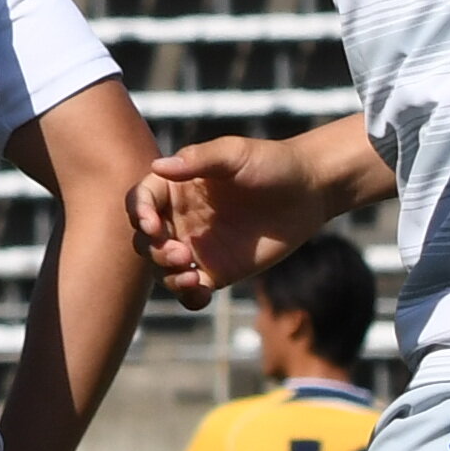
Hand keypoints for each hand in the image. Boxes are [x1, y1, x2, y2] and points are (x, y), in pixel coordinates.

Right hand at [134, 127, 370, 306]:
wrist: (309, 190)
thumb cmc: (271, 163)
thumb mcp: (234, 154)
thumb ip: (198, 160)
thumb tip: (158, 166)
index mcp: (176, 188)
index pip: (140, 202)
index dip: (140, 214)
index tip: (154, 226)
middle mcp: (180, 219)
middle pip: (144, 241)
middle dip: (155, 251)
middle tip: (182, 253)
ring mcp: (197, 247)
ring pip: (162, 269)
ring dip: (167, 276)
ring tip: (193, 275)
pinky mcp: (217, 271)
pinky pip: (190, 291)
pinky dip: (187, 295)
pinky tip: (200, 291)